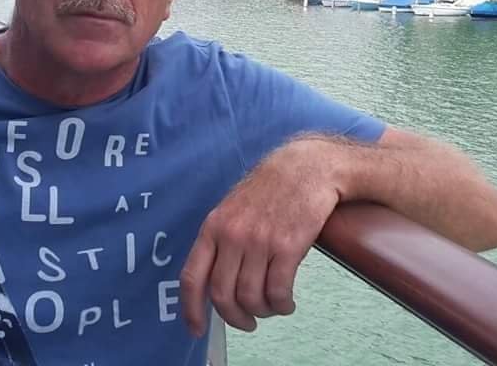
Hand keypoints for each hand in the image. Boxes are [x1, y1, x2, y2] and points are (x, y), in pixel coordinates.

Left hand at [180, 138, 342, 336]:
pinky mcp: (287, 246)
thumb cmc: (269, 189)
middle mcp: (232, 235)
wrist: (305, 168)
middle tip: (248, 321)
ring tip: (273, 306)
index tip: (196, 329)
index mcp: (213, 226)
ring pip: (251, 297)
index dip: (191, 309)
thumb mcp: (232, 208)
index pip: (192, 276)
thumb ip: (221, 241)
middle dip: (235, 318)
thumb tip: (214, 283)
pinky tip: (287, 301)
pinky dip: (282, 305)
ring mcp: (259, 241)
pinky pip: (278, 292)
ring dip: (263, 311)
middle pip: (223, 295)